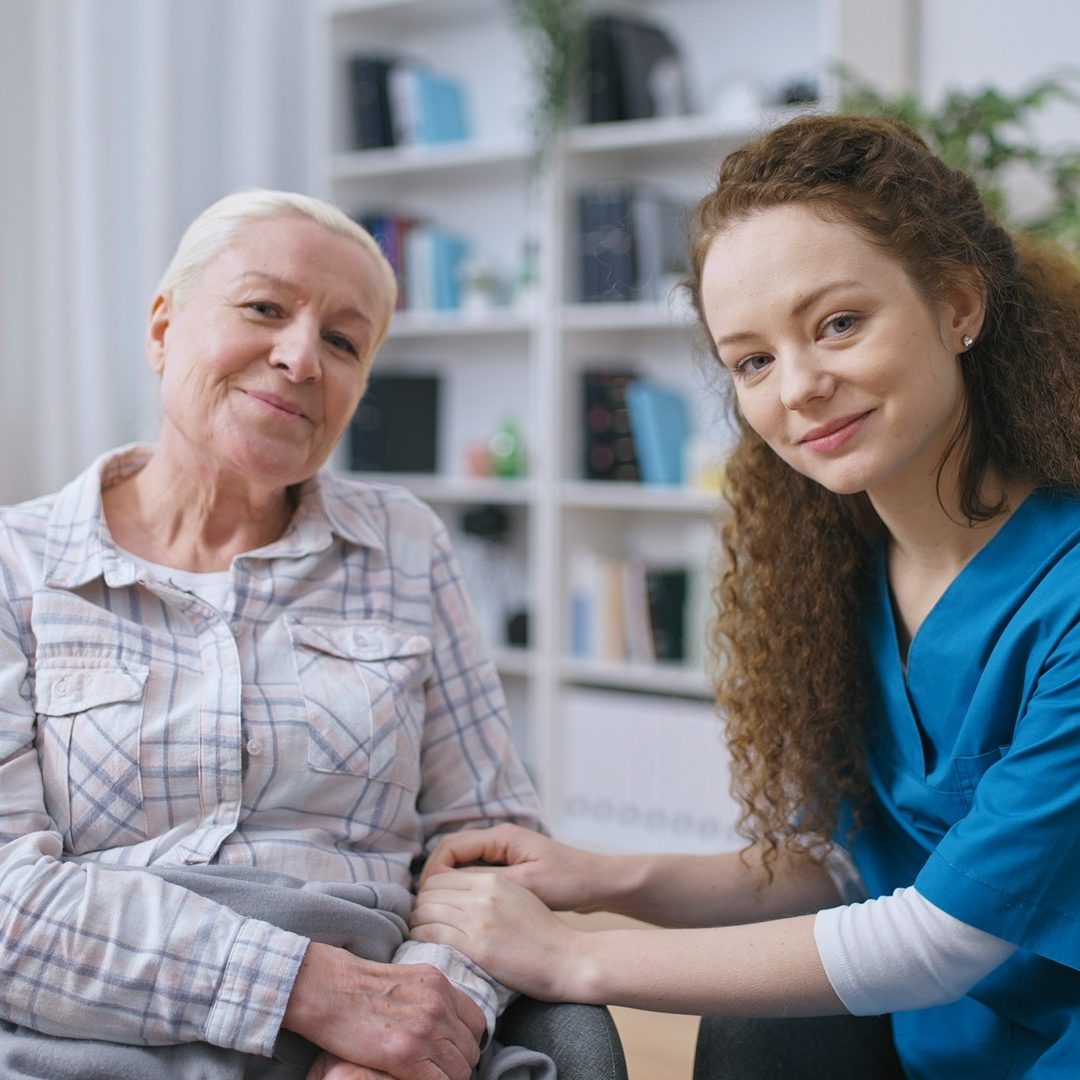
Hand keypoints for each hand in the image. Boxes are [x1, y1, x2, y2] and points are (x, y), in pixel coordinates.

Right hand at [283, 944, 483, 1079]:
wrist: (328, 988)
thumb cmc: (358, 985)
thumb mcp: (406, 979)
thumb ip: (430, 997)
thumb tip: (444, 1020)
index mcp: (440, 984)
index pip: (476, 1021)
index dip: (466, 1042)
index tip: (452, 1052)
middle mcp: (439, 1004)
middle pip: (470, 1049)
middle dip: (457, 1064)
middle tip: (437, 1070)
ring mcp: (425, 1029)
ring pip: (459, 1070)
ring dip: (446, 1078)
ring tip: (426, 1077)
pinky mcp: (405, 1054)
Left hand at [411, 870, 581, 1000]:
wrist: (567, 958)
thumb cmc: (544, 932)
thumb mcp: (517, 895)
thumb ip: (487, 889)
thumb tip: (456, 894)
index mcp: (493, 880)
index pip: (442, 875)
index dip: (429, 890)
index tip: (430, 905)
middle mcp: (482, 894)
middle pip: (430, 891)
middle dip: (421, 905)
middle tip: (422, 920)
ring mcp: (479, 920)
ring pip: (426, 911)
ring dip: (418, 923)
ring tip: (422, 933)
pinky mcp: (477, 946)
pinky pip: (432, 934)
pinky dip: (422, 938)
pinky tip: (426, 946)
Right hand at [421, 824, 600, 911]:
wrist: (598, 883)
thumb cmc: (567, 881)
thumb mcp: (527, 884)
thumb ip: (488, 882)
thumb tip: (448, 885)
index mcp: (501, 837)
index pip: (450, 847)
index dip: (433, 873)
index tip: (425, 900)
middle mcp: (498, 839)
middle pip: (450, 853)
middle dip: (435, 878)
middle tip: (424, 908)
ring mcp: (503, 852)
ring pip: (461, 863)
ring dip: (447, 884)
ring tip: (437, 912)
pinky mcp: (509, 866)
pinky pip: (475, 873)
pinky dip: (463, 888)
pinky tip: (460, 910)